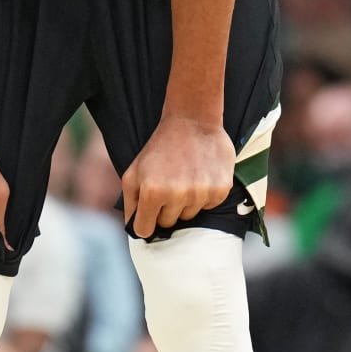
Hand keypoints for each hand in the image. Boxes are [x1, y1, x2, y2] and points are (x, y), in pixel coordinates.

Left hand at [122, 116, 233, 238]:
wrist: (193, 121)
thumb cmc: (160, 148)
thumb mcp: (133, 172)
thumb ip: (130, 204)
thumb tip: (136, 230)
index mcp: (151, 192)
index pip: (145, 230)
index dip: (145, 222)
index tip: (149, 212)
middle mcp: (177, 195)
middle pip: (168, 224)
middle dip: (165, 209)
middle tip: (169, 185)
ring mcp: (200, 193)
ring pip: (189, 216)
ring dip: (185, 202)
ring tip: (185, 177)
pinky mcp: (220, 190)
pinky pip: (208, 207)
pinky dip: (204, 196)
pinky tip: (200, 176)